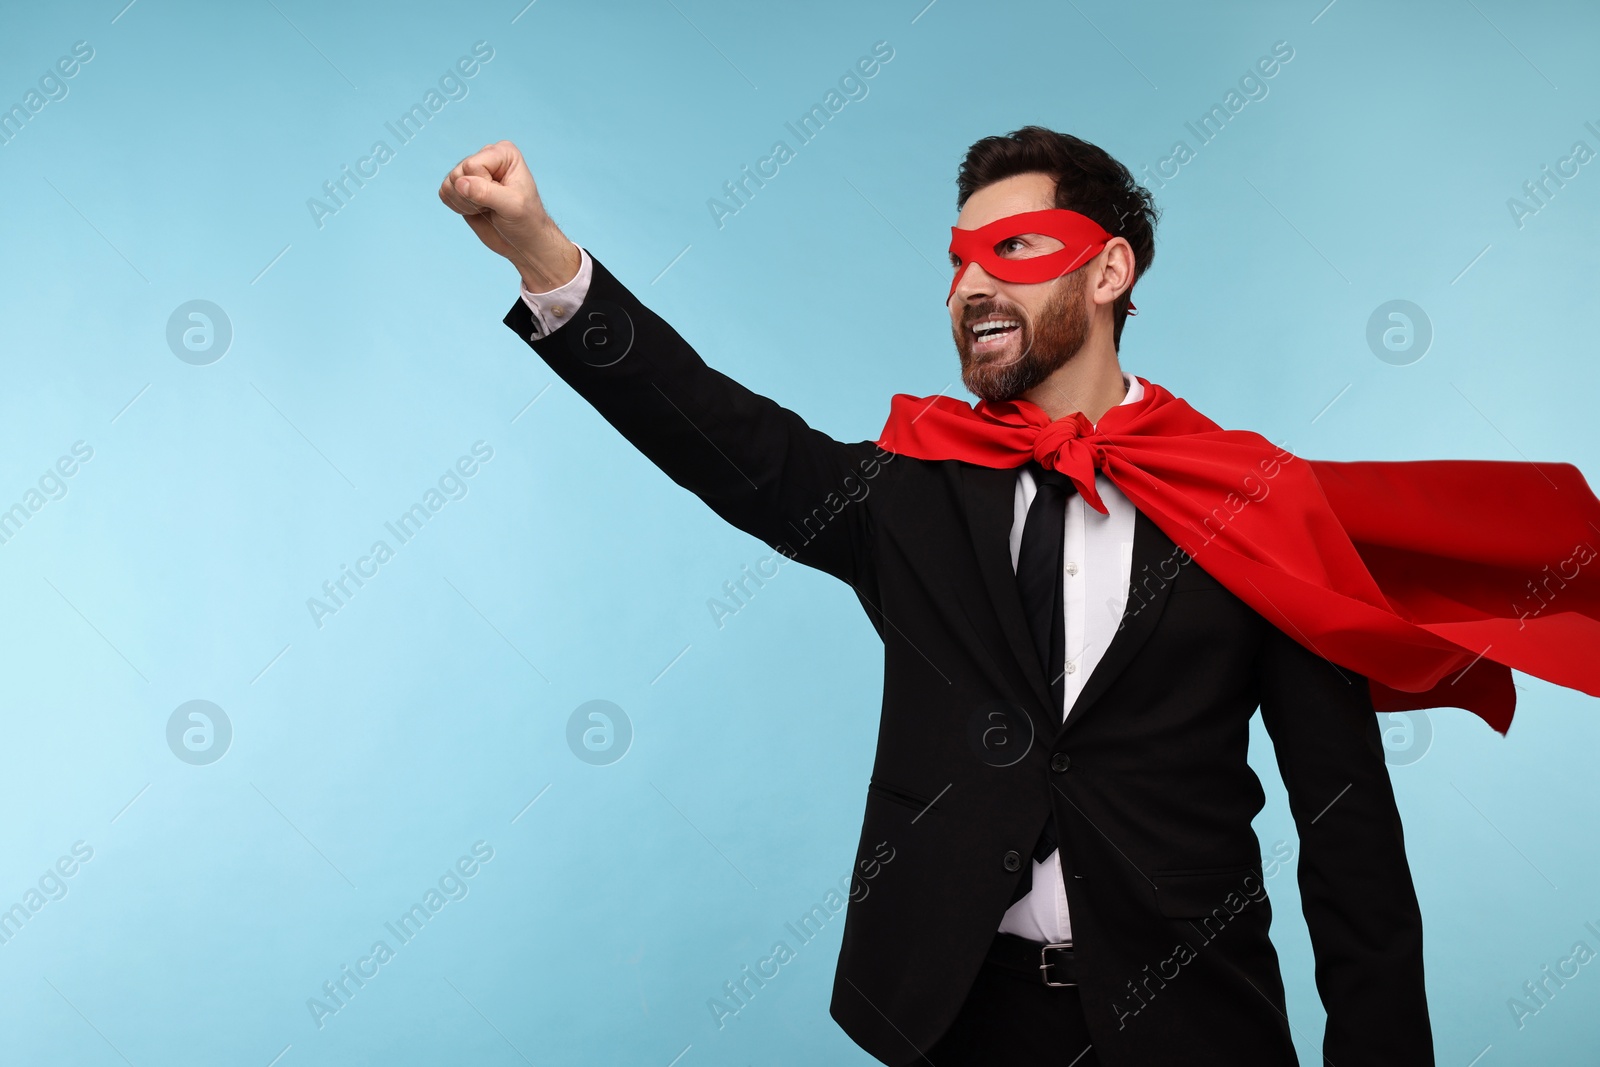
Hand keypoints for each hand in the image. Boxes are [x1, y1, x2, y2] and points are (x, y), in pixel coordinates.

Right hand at [438, 140, 580, 291]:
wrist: (524, 242)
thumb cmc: (526, 221)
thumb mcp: (512, 206)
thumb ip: (486, 192)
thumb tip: (459, 183)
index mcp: (503, 152)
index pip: (472, 165)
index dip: (483, 186)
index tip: (502, 198)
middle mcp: (486, 157)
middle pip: (458, 173)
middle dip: (472, 197)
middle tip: (493, 206)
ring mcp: (472, 172)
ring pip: (449, 183)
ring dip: (465, 203)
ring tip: (487, 208)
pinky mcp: (461, 188)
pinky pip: (444, 193)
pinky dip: (458, 207)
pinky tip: (477, 211)